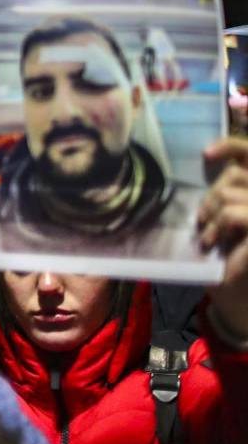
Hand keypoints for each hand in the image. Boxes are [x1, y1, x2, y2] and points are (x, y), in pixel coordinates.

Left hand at [198, 137, 247, 337]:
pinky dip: (218, 227)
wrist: (241, 297)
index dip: (231, 146)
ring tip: (208, 238)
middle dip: (211, 197)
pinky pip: (234, 213)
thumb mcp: (227, 220)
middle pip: (235, 175)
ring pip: (229, 194)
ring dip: (212, 216)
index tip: (205, 154)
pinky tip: (212, 244)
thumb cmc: (231, 258)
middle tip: (202, 221)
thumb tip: (206, 158)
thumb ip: (229, 193)